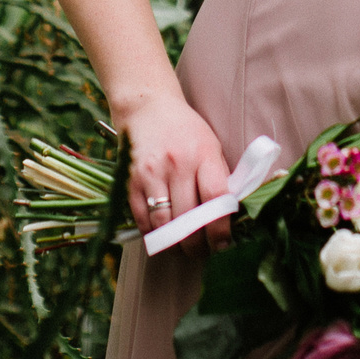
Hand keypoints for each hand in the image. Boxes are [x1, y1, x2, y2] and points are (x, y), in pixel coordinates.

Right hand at [115, 90, 233, 249]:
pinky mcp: (130, 181)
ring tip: (182, 248)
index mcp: (203, 154)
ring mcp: (151, 173)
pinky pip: (142, 220)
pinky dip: (153, 235)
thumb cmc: (185, 129)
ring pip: (164, 225)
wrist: (147, 106)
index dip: (220, 229)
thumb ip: (218, 179)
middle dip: (196, 246)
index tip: (223, 244)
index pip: (215, 199)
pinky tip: (162, 236)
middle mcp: (177, 164)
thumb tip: (229, 219)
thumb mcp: (210, 146)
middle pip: (188, 220)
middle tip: (201, 252)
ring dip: (174, 246)